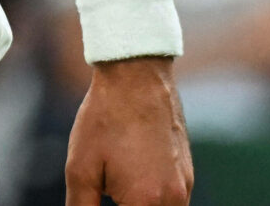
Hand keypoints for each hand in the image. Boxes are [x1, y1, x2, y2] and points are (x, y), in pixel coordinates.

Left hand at [66, 56, 190, 205]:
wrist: (137, 76)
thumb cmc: (106, 119)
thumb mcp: (80, 167)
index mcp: (146, 203)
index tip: (102, 196)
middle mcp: (174, 200)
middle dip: (126, 205)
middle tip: (109, 188)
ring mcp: (185, 187)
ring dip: (139, 203)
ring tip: (117, 181)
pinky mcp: (188, 175)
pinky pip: (172, 200)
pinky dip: (151, 198)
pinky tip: (132, 175)